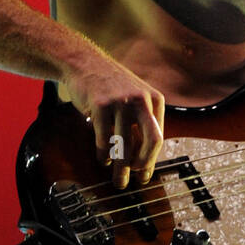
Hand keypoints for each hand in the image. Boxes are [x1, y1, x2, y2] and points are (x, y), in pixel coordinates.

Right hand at [63, 60, 165, 189]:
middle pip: (150, 140)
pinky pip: (103, 139)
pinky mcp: (100, 106)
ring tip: (118, 180)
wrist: (85, 63)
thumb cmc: (111, 85)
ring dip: (120, 168)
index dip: (152, 159)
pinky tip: (103, 160)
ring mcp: (121, 102)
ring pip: (124, 144)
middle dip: (143, 165)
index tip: (145, 174)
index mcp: (154, 99)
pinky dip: (103, 154)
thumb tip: (147, 157)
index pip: (158, 136)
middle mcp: (141, 99)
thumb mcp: (136, 96)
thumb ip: (144, 120)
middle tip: (134, 180)